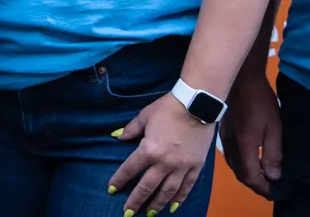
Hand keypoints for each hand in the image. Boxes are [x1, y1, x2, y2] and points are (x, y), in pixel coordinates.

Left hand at [109, 92, 215, 214]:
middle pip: (147, 187)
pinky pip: (187, 186)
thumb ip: (130, 129)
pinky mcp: (196, 166)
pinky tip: (173, 206)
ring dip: (157, 204)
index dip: (119, 180)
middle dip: (136, 201)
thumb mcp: (145, 116)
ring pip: (168, 191)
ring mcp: (182, 166)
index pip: (130, 169)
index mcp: (149, 149)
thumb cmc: (168, 108)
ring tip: (150, 214)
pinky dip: (180, 198)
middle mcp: (164, 162)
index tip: (112, 189)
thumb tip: (116, 137)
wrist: (197, 104)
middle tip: (128, 213)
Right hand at [219, 73, 281, 198]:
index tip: (274, 193)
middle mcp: (231, 147)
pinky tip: (250, 160)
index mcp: (244, 147)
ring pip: (234, 166)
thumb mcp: (274, 129)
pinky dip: (241, 164)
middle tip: (270, 188)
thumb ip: (273, 154)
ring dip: (248, 174)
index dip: (262, 188)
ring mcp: (225, 139)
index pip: (250, 177)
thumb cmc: (260, 101)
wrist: (241, 79)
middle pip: (241, 174)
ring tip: (262, 176)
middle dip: (255, 184)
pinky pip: (231, 156)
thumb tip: (273, 176)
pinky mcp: (224, 132)